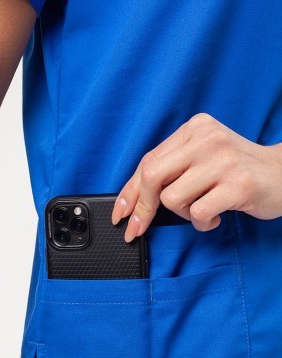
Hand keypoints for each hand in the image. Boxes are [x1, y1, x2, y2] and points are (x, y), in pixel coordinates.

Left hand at [111, 112, 281, 238]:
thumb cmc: (238, 171)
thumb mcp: (203, 159)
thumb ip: (171, 171)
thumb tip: (131, 202)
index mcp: (195, 129)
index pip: (148, 161)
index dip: (130, 192)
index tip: (120, 214)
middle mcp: (207, 139)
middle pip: (152, 175)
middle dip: (143, 207)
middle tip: (141, 227)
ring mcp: (223, 160)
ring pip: (173, 198)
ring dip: (183, 214)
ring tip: (203, 208)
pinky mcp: (237, 184)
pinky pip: (198, 213)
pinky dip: (203, 222)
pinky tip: (217, 215)